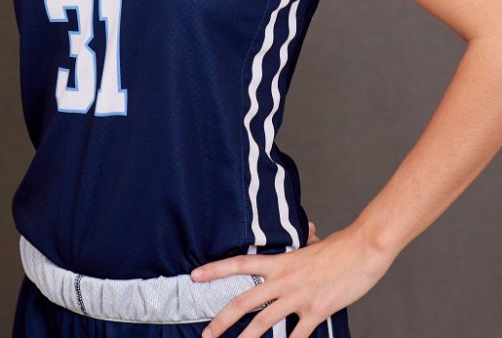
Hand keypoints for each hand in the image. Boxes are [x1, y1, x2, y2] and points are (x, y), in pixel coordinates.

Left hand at [191, 222, 393, 337]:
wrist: (362, 250)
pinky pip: (297, 336)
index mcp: (279, 262)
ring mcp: (299, 296)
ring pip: (264, 321)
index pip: (240, 263)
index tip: (195, 276)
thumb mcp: (314, 245)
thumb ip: (306, 242)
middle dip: (222, 319)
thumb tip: (309, 229)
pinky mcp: (316, 311)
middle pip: (245, 300)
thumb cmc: (339, 248)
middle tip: (205, 333)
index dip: (215, 269)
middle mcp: (284, 279)